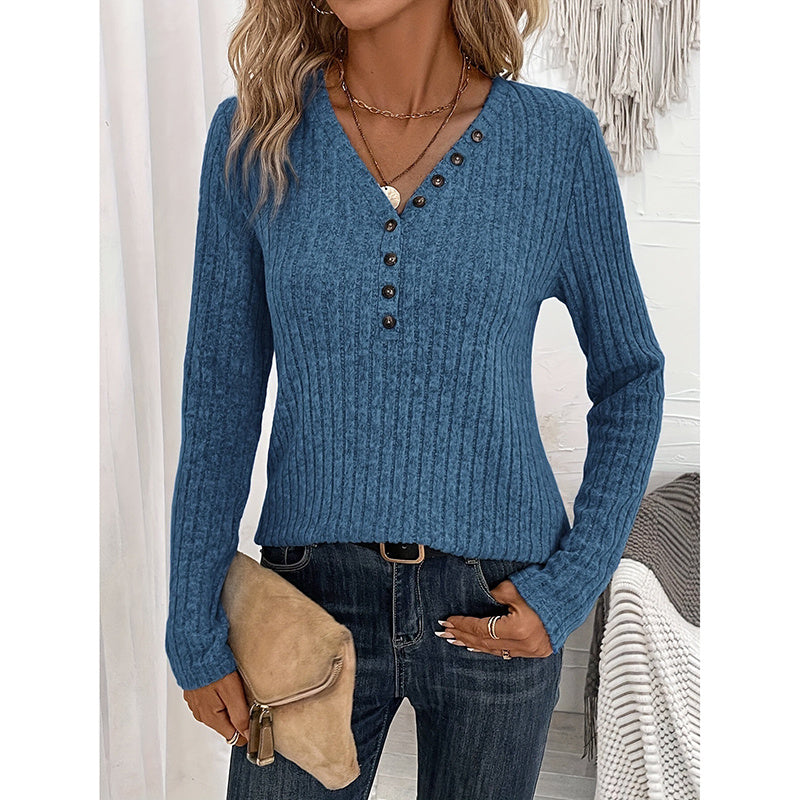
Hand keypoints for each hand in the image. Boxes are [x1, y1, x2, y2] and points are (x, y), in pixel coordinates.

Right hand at [183, 670, 249, 745]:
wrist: (196, 651)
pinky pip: (211, 701)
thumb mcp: (232, 693)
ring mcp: (197, 704)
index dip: (246, 731)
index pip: (233, 737)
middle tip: (245, 698)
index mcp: (211, 718)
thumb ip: (240, 716)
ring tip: (233, 689)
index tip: (255, 719)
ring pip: (218, 713)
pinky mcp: (195, 694)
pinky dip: (219, 697)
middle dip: (237, 716)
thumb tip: (248, 736)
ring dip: (228, 705)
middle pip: (226, 724)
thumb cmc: (213, 669)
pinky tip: (222, 685)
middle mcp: (201, 714)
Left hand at [438, 579, 553, 657]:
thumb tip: (481, 597)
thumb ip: (495, 594)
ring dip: (473, 644)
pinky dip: (490, 648)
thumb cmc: (545, 590)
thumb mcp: (514, 588)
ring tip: (457, 640)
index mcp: (518, 628)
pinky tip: (478, 647)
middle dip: (463, 636)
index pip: (481, 628)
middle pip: (484, 642)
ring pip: (494, 650)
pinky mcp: (536, 652)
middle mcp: (525, 643)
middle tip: (445, 633)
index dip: (463, 624)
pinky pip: (506, 653)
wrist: (569, 596)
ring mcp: (531, 650)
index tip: (449, 621)